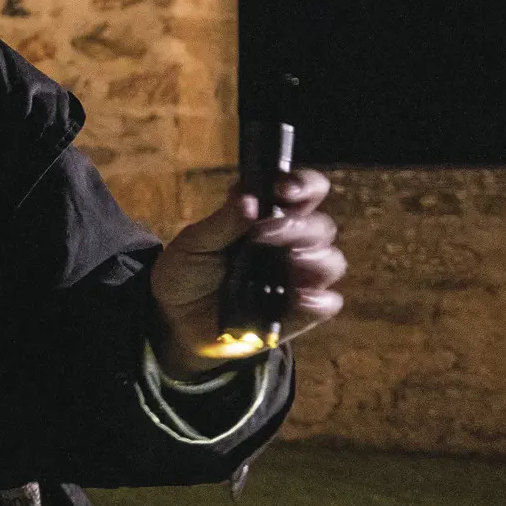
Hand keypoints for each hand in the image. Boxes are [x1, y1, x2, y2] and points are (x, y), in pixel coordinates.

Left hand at [150, 168, 346, 365]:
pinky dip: (319, 301)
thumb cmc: (186, 273)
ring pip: (331, 262)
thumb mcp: (193, 245)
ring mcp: (297, 279)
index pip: (305, 192)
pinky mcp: (298, 313)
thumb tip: (248, 200)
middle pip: (321, 227)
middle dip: (299, 226)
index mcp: (268, 218)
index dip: (305, 184)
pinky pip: (327, 305)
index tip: (284, 189)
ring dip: (315, 258)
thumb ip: (222, 223)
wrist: (173, 320)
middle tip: (267, 233)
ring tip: (289, 261)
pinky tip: (298, 298)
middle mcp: (290, 245)